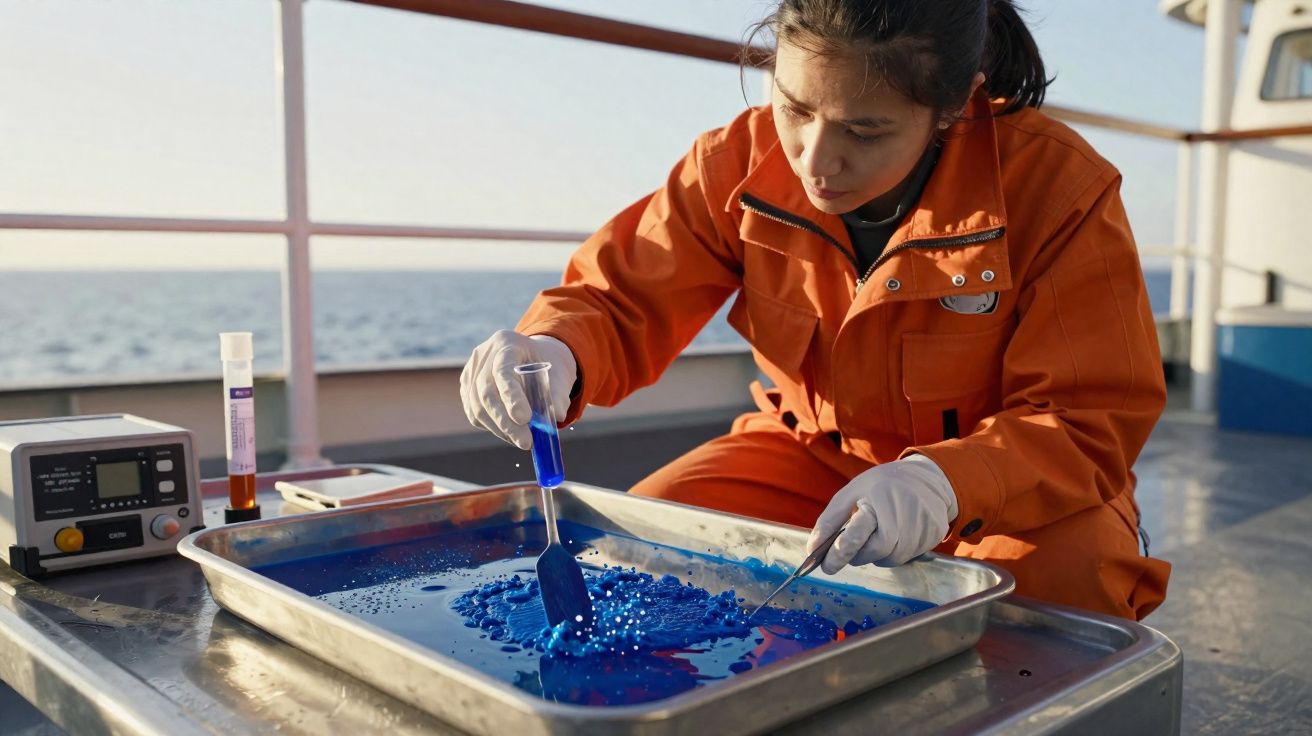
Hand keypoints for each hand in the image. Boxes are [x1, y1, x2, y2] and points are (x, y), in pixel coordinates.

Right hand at [459, 331, 576, 449]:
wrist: (533, 359)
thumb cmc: (547, 366)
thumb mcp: (560, 373)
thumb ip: (559, 394)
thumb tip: (557, 416)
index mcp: (507, 342)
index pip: (503, 371)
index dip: (511, 396)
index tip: (525, 419)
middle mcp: (484, 354)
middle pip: (486, 391)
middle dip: (505, 421)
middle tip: (525, 442)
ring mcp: (471, 370)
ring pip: (477, 406)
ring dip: (500, 428)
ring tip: (522, 440)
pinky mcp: (467, 387)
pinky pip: (475, 412)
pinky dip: (493, 427)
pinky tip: (510, 433)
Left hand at [808, 454, 957, 572]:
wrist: (927, 477)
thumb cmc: (883, 485)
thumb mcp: (852, 492)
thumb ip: (830, 520)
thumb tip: (812, 549)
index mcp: (877, 500)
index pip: (856, 536)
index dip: (839, 554)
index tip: (827, 567)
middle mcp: (902, 514)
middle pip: (875, 552)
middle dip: (860, 554)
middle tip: (855, 544)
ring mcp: (921, 525)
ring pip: (891, 559)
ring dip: (878, 554)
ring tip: (878, 532)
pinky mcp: (934, 534)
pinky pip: (908, 556)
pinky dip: (896, 551)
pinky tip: (897, 534)